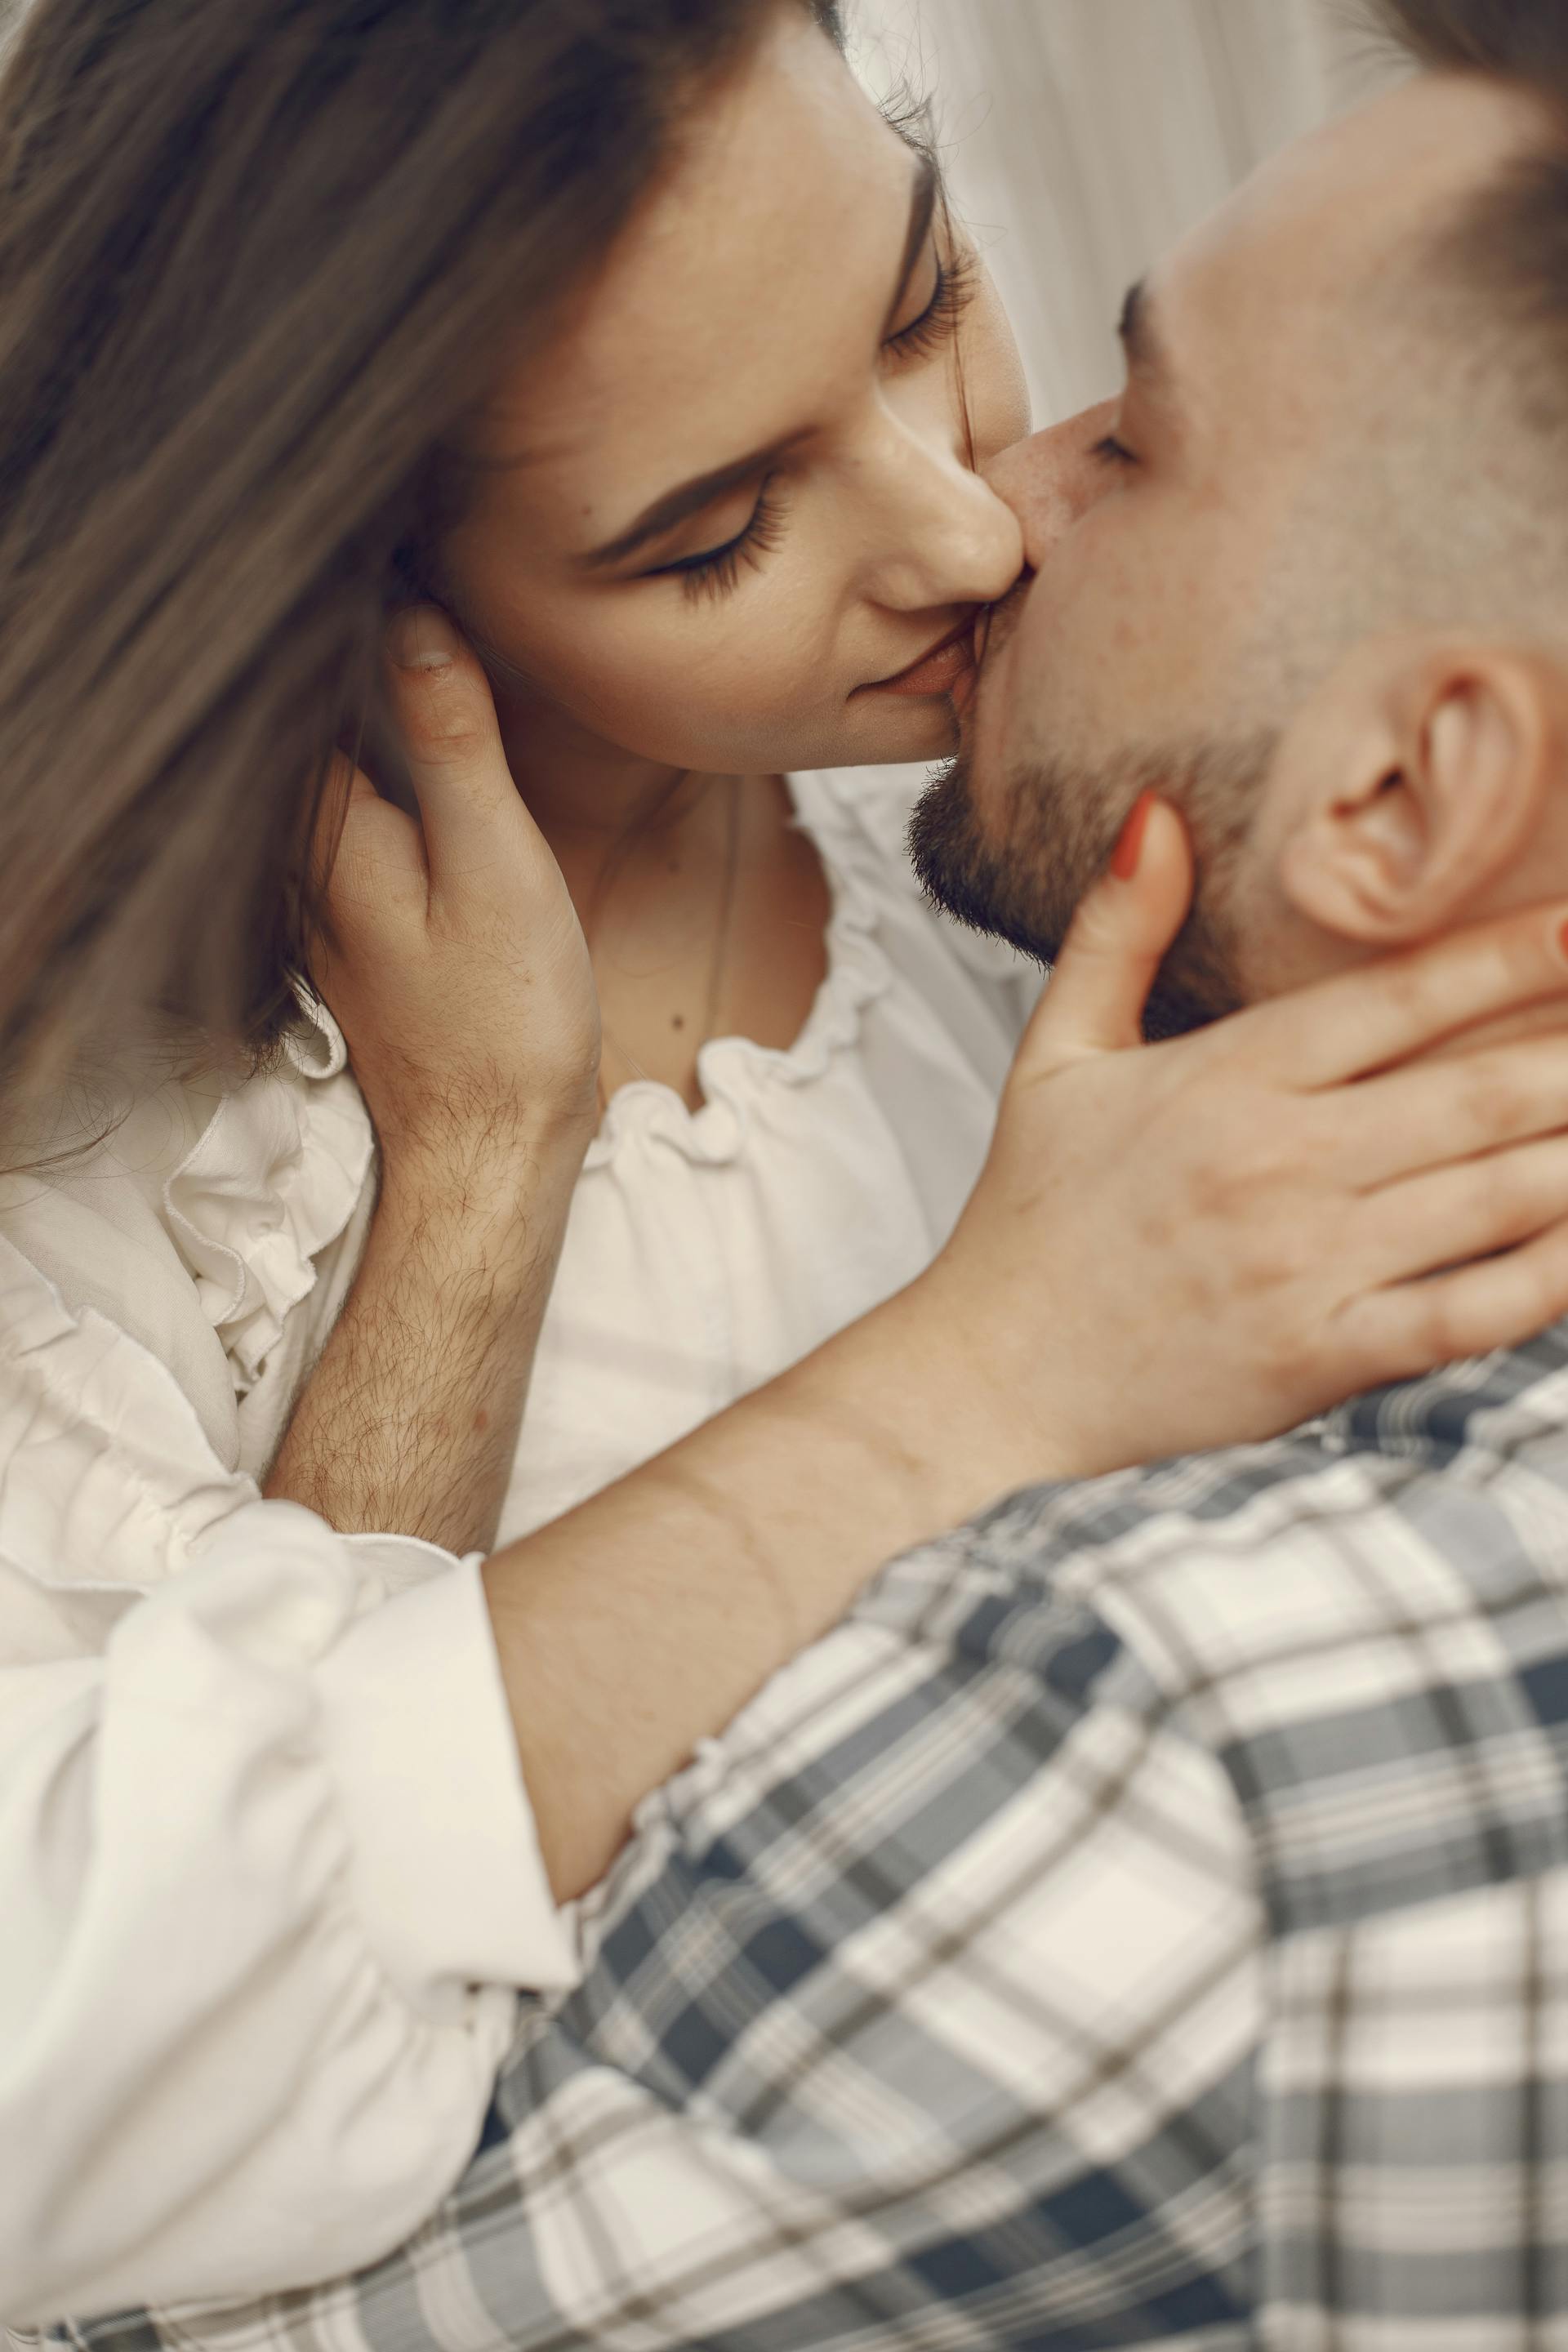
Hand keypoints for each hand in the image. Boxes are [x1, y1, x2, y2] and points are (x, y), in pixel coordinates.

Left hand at [309, 606, 599, 1185]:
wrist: (492, 1150)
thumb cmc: (506, 1021)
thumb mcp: (496, 865)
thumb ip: (451, 744)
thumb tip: (413, 619)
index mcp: (327, 828)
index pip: (305, 678)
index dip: (345, 599)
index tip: (389, 532)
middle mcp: (304, 856)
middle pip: (307, 716)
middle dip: (349, 639)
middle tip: (409, 553)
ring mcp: (323, 893)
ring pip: (328, 763)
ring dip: (362, 696)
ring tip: (414, 614)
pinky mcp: (358, 922)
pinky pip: (353, 809)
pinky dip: (379, 758)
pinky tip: (421, 729)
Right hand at [926, 798, 1567, 1476]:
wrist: (993, 1380)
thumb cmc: (1031, 1219)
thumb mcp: (1055, 1056)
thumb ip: (1115, 931)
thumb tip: (1157, 813)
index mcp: (1229, 1078)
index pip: (1403, 998)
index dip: (1517, 955)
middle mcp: (1285, 1163)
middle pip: (1481, 1090)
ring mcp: (1313, 1265)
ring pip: (1500, 1193)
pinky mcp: (1327, 1357)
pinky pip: (1473, 1311)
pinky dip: (1550, 1274)